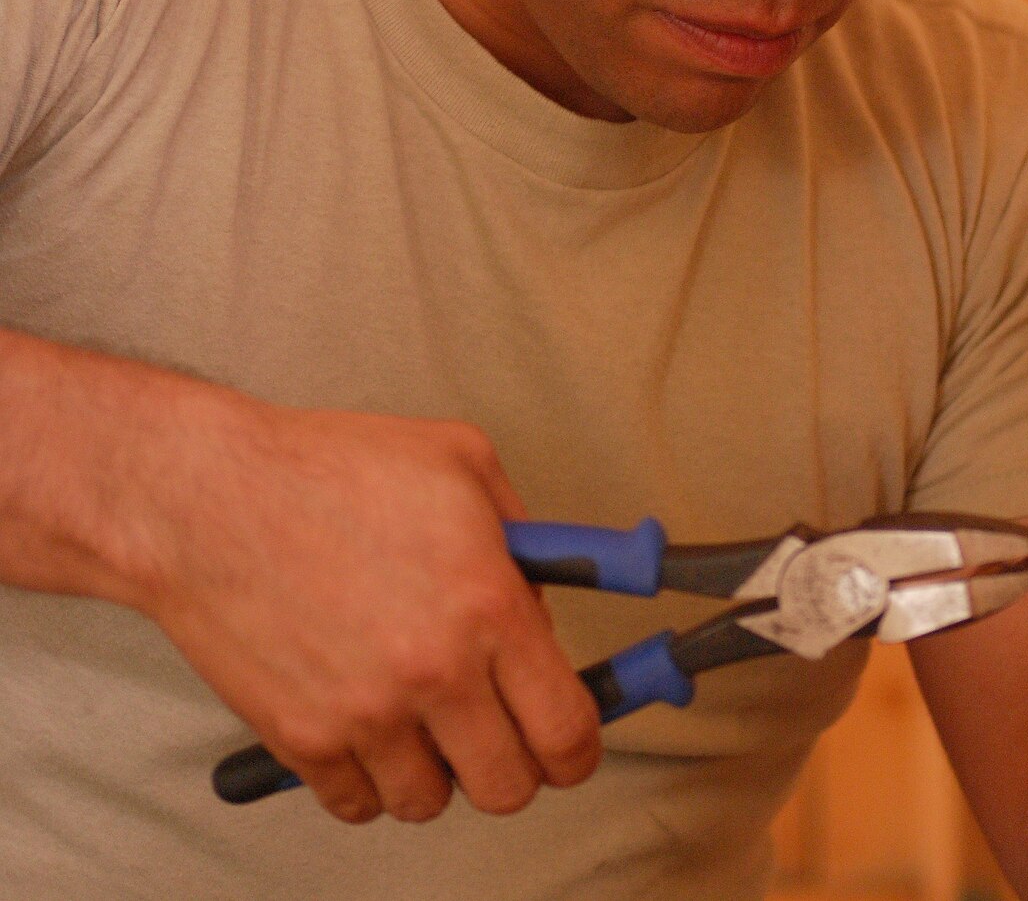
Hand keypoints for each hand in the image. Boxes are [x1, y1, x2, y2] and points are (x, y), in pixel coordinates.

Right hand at [127, 389, 602, 824]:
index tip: (574, 742)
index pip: (568, 726)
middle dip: (518, 766)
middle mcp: (433, 672)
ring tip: (425, 722)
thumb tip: (546, 611)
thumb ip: (527, 541)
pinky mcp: (300, 739)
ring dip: (438, 772)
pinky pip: (358, 805)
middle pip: (509, 787)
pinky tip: (370, 731)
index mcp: (488, 606)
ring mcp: (364, 714)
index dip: (581, 745)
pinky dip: (369, 782)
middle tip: (503, 733)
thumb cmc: (329, 468)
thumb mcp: (463, 464)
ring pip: (431, 802)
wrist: (204, 497)